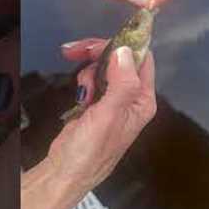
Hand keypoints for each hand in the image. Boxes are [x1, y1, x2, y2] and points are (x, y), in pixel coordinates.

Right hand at [21, 38, 156, 208]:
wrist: (66, 172)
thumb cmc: (91, 149)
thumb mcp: (109, 115)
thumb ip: (121, 83)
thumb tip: (125, 50)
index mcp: (142, 100)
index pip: (142, 59)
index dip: (125, 43)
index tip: (103, 36)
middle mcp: (132, 97)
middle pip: (121, 58)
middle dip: (99, 52)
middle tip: (74, 50)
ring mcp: (115, 98)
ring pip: (105, 66)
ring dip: (89, 67)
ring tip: (80, 88)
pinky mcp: (98, 101)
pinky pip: (94, 77)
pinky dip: (84, 77)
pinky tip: (79, 92)